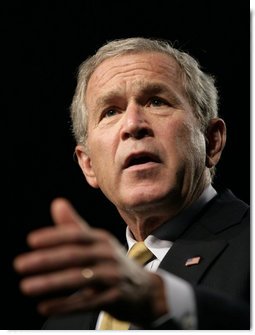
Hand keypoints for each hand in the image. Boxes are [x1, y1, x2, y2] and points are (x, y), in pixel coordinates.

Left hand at [13, 198, 166, 324]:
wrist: (145, 290)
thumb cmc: (112, 263)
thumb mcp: (96, 242)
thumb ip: (74, 226)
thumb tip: (56, 202)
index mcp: (101, 239)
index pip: (76, 235)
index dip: (54, 237)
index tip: (31, 240)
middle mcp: (108, 255)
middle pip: (75, 256)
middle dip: (46, 260)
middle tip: (20, 264)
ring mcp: (113, 277)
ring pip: (79, 278)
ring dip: (51, 283)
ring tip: (26, 286)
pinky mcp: (115, 297)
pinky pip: (87, 302)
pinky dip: (65, 304)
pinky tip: (44, 305)